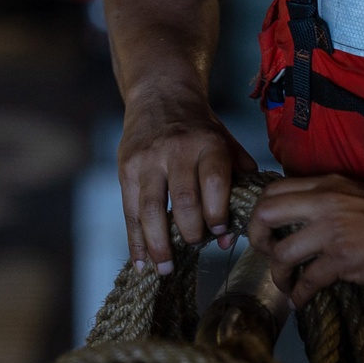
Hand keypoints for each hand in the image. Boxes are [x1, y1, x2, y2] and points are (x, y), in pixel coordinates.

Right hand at [118, 87, 257, 272]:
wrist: (160, 94)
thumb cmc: (200, 127)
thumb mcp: (227, 142)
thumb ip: (237, 183)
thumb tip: (232, 234)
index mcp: (208, 143)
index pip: (214, 182)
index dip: (217, 212)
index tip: (219, 232)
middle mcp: (176, 150)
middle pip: (183, 200)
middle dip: (190, 232)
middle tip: (195, 247)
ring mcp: (148, 159)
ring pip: (152, 209)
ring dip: (159, 245)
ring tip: (166, 269)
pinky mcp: (126, 168)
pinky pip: (130, 211)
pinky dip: (135, 241)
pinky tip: (141, 262)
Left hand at [247, 174, 363, 308]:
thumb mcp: (355, 195)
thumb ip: (328, 201)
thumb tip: (300, 220)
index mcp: (327, 184)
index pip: (274, 189)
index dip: (261, 212)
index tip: (265, 230)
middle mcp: (324, 202)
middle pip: (266, 213)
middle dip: (257, 238)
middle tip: (267, 253)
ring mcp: (332, 231)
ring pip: (281, 252)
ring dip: (278, 273)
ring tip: (286, 284)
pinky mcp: (343, 259)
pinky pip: (307, 280)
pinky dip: (299, 294)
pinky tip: (302, 299)